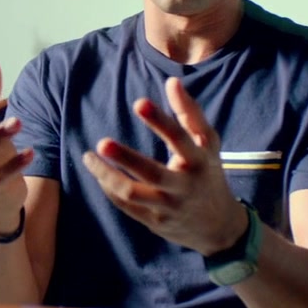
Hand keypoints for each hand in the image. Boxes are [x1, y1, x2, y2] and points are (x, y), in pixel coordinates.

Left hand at [81, 77, 245, 255]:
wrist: (219, 227)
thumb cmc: (207, 173)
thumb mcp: (207, 143)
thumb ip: (189, 112)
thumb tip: (172, 81)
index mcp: (199, 160)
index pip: (179, 138)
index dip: (159, 120)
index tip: (138, 103)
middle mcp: (185, 186)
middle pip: (152, 172)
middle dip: (125, 158)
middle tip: (102, 142)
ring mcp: (169, 207)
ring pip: (133, 193)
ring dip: (107, 176)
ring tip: (88, 157)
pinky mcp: (156, 222)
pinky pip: (127, 207)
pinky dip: (110, 190)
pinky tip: (99, 174)